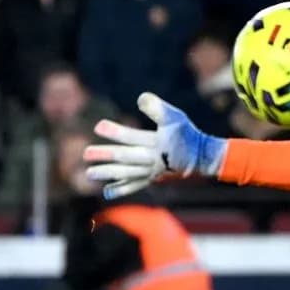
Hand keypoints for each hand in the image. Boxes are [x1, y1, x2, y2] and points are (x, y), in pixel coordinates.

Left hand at [84, 93, 227, 198]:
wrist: (204, 158)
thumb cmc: (187, 134)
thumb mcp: (175, 117)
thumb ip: (158, 107)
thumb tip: (140, 98)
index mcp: (158, 143)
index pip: (133, 137)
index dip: (115, 132)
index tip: (98, 126)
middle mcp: (153, 160)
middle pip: (126, 158)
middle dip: (105, 156)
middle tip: (86, 153)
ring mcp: (152, 172)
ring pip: (127, 174)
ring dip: (108, 174)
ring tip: (89, 173)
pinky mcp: (153, 180)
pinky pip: (135, 186)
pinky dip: (121, 189)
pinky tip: (106, 192)